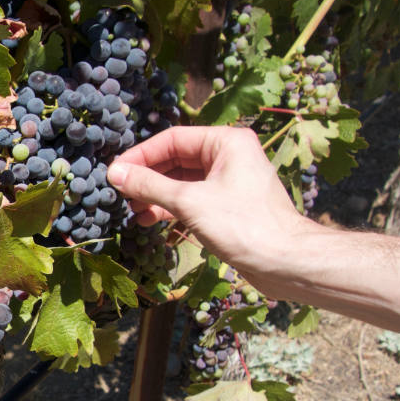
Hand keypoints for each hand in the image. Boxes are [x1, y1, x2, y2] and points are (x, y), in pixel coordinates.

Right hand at [108, 126, 309, 281]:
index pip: (173, 139)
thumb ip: (149, 186)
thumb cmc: (243, 225)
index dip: (141, 155)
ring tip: (132, 210)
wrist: (284, 261)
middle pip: (176, 159)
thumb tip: (115, 174)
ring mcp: (229, 181)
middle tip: (120, 193)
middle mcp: (229, 156)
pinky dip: (170, 207)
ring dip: (156, 195)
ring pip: (182, 181)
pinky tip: (150, 219)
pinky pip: (192, 198)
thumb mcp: (189, 202)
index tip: (115, 172)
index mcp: (226, 142)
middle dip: (147, 177)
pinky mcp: (228, 205)